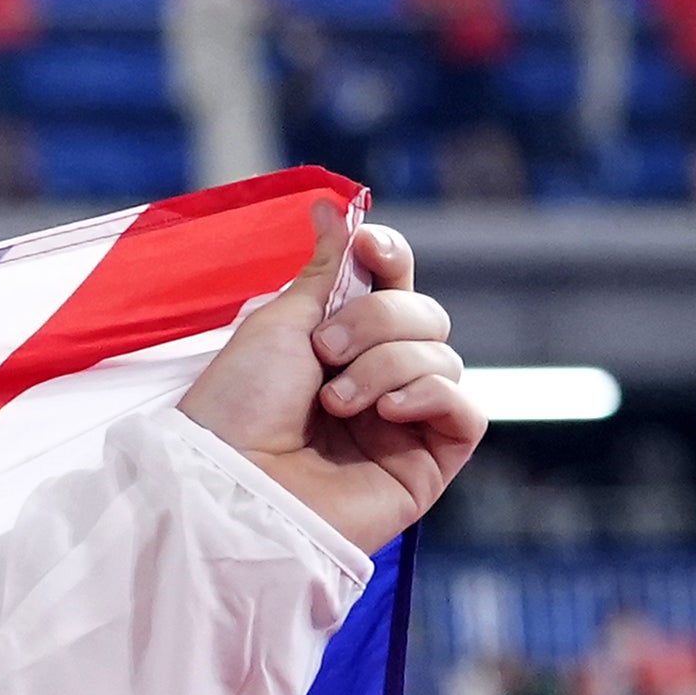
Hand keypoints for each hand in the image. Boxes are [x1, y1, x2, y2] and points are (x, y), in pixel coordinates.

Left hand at [173, 201, 485, 555]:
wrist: (230, 486)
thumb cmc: (236, 410)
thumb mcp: (279, 323)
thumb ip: (325, 271)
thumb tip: (332, 208)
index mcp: (338, 346)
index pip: (393, 286)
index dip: (391, 258)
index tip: (369, 244)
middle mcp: (376, 382)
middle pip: (426, 316)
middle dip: (379, 319)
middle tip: (325, 352)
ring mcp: (404, 423)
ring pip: (443, 356)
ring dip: (387, 365)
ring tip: (335, 401)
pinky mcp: (426, 463)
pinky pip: (465, 409)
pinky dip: (429, 396)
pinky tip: (385, 411)